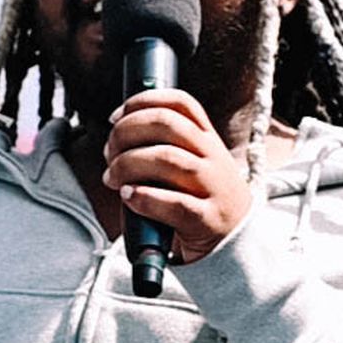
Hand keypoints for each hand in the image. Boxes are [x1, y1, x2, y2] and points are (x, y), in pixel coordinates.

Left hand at [101, 89, 252, 263]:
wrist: (233, 241)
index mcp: (206, 139)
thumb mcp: (190, 164)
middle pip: (167, 124)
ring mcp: (213, 186)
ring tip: (112, 178)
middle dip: (127, 132)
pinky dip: (144, 197)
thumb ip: (161, 147)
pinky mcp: (208, 219)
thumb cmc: (198, 199)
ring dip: (128, 164)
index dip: (143, 102)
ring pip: (168, 159)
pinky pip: (175, 203)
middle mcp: (212, 157)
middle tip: (108, 153)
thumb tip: (115, 138)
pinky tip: (129, 196)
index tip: (115, 117)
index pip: (180, 103)